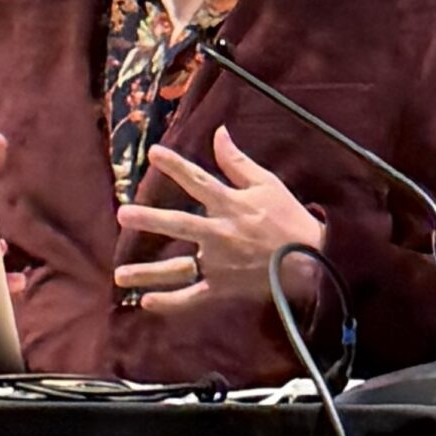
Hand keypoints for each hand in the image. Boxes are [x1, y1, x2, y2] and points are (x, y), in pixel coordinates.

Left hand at [113, 126, 323, 316]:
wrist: (314, 262)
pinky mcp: (223, 287)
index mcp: (230, 205)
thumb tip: (218, 133)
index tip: (153, 152)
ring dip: (149, 272)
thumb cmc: (290, 219)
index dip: (176, 165)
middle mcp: (220, 233)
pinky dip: (172, 303)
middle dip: (150, 219)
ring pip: (178, 268)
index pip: (198, 180)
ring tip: (120, 275)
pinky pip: (194, 297)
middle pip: (179, 224)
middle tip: (123, 216)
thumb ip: (237, 162)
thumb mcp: (268, 184)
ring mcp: (220, 263)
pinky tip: (147, 303)